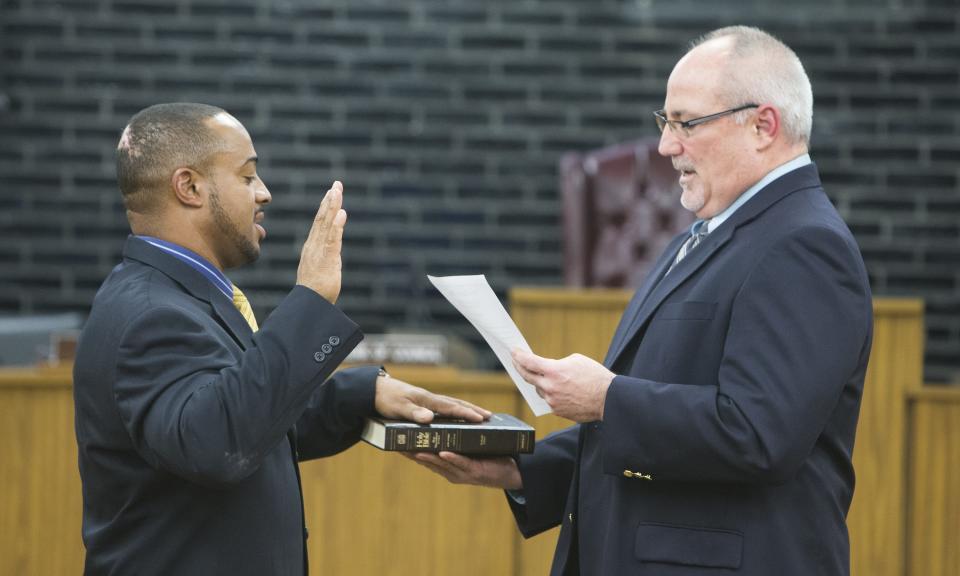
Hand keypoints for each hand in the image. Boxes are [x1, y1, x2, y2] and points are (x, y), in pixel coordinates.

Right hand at [297, 181, 346, 303]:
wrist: (310, 304)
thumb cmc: (316, 289)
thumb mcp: (322, 267)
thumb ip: (327, 254)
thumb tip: (333, 247)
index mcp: (313, 246)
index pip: (320, 222)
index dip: (326, 206)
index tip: (331, 192)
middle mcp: (314, 245)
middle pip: (322, 218)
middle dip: (330, 200)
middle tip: (336, 184)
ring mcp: (319, 251)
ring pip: (326, 225)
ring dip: (332, 207)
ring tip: (337, 192)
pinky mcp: (326, 259)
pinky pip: (332, 239)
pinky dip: (337, 226)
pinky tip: (342, 213)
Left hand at [374, 373, 491, 423]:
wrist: (375, 389)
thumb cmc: (386, 399)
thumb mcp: (398, 408)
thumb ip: (413, 413)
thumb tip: (430, 418)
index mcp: (427, 400)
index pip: (451, 407)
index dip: (466, 413)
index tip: (481, 418)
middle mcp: (430, 399)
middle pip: (457, 403)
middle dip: (473, 410)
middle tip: (489, 416)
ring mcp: (428, 401)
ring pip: (452, 404)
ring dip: (467, 409)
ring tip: (480, 416)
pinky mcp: (424, 403)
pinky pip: (445, 407)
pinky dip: (456, 410)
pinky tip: (458, 416)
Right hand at [405, 452, 521, 489]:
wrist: (511, 474)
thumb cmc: (489, 460)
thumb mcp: (469, 450)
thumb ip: (455, 441)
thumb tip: (442, 427)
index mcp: (448, 466)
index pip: (425, 458)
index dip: (410, 452)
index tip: (395, 444)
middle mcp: (452, 471)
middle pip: (429, 462)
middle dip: (413, 454)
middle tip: (398, 445)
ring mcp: (462, 472)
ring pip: (442, 463)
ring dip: (429, 456)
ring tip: (415, 449)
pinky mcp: (475, 471)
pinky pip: (462, 463)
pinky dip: (452, 457)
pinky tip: (444, 451)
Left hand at [512, 349, 613, 422]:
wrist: (608, 398)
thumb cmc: (595, 376)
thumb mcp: (576, 360)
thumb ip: (557, 364)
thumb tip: (548, 370)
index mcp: (554, 371)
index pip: (529, 362)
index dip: (518, 356)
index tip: (513, 352)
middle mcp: (550, 387)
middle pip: (527, 377)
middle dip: (519, 367)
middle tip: (515, 361)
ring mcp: (552, 401)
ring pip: (540, 389)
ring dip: (541, 383)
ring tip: (548, 377)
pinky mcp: (557, 411)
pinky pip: (549, 400)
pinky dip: (552, 394)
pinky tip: (562, 390)